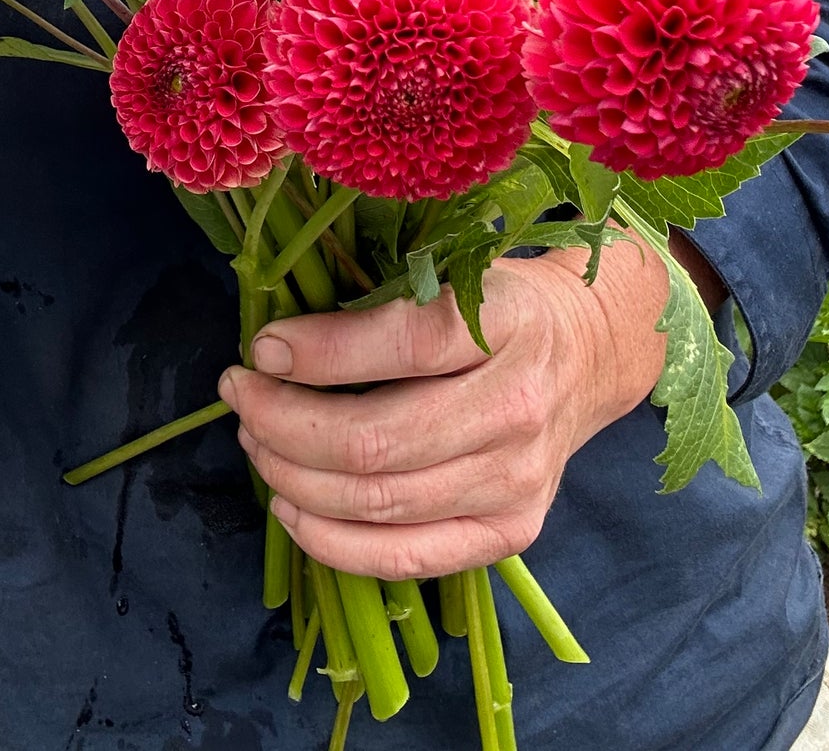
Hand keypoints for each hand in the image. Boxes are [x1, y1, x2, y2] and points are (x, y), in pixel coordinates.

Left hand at [218, 237, 671, 579]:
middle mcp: (517, 409)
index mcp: (507, 322)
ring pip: (377, 503)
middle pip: (376, 442)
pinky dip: (329, 539)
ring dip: (293, 476)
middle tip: (240, 395)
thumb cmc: (500, 306)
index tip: (261, 347)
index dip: (318, 352)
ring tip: (256, 442)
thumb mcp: (456, 271)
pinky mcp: (510, 533)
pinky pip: (402, 557)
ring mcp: (516, 481)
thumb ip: (380, 297)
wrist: (588, 356)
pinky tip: (290, 504)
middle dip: (283, 423)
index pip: (402, 346)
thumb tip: (274, 342)